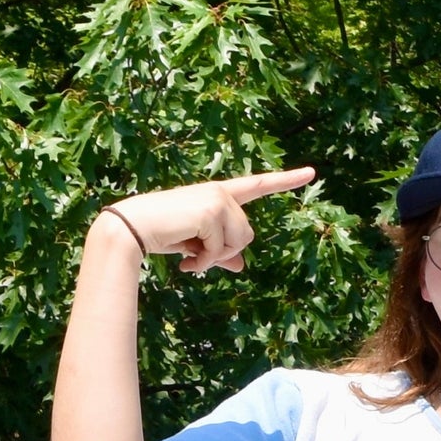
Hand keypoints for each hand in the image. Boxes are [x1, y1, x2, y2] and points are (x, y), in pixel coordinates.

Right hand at [101, 167, 315, 275]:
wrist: (129, 229)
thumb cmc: (160, 233)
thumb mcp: (195, 243)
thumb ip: (219, 250)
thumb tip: (241, 267)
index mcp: (220, 194)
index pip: (258, 185)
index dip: (286, 180)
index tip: (312, 173)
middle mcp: (222, 192)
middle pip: (247, 234)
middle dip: (224, 253)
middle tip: (197, 261)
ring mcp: (219, 199)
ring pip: (238, 242)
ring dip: (215, 259)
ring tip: (190, 260)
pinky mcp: (213, 210)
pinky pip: (222, 248)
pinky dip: (206, 261)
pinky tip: (186, 263)